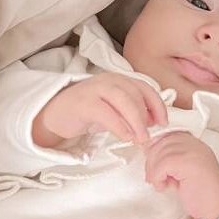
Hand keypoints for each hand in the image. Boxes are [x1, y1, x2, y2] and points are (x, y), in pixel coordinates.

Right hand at [32, 73, 167, 149]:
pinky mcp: (83, 102)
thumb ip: (131, 112)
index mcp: (118, 80)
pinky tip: (125, 137)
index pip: (144, 87)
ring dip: (136, 121)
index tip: (163, 122)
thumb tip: (152, 122)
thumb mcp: (113, 111)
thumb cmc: (86, 114)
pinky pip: (106, 113)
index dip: (156, 104)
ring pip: (123, 100)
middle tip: (149, 136)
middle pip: (135, 94)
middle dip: (146, 116)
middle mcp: (108, 80)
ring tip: (140, 139)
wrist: (54, 115)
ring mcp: (95, 89)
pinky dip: (119, 126)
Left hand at [144, 131, 218, 218]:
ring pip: (159, 153)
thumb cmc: (201, 192)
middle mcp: (194, 144)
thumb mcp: (183, 170)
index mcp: (193, 143)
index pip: (166, 136)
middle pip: (160, 143)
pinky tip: (165, 187)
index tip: (153, 166)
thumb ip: (171, 158)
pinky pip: (162, 165)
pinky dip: (158, 178)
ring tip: (162, 184)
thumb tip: (147, 151)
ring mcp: (192, 151)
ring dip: (154, 172)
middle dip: (151, 162)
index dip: (155, 150)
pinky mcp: (188, 163)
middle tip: (154, 178)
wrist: (217, 206)